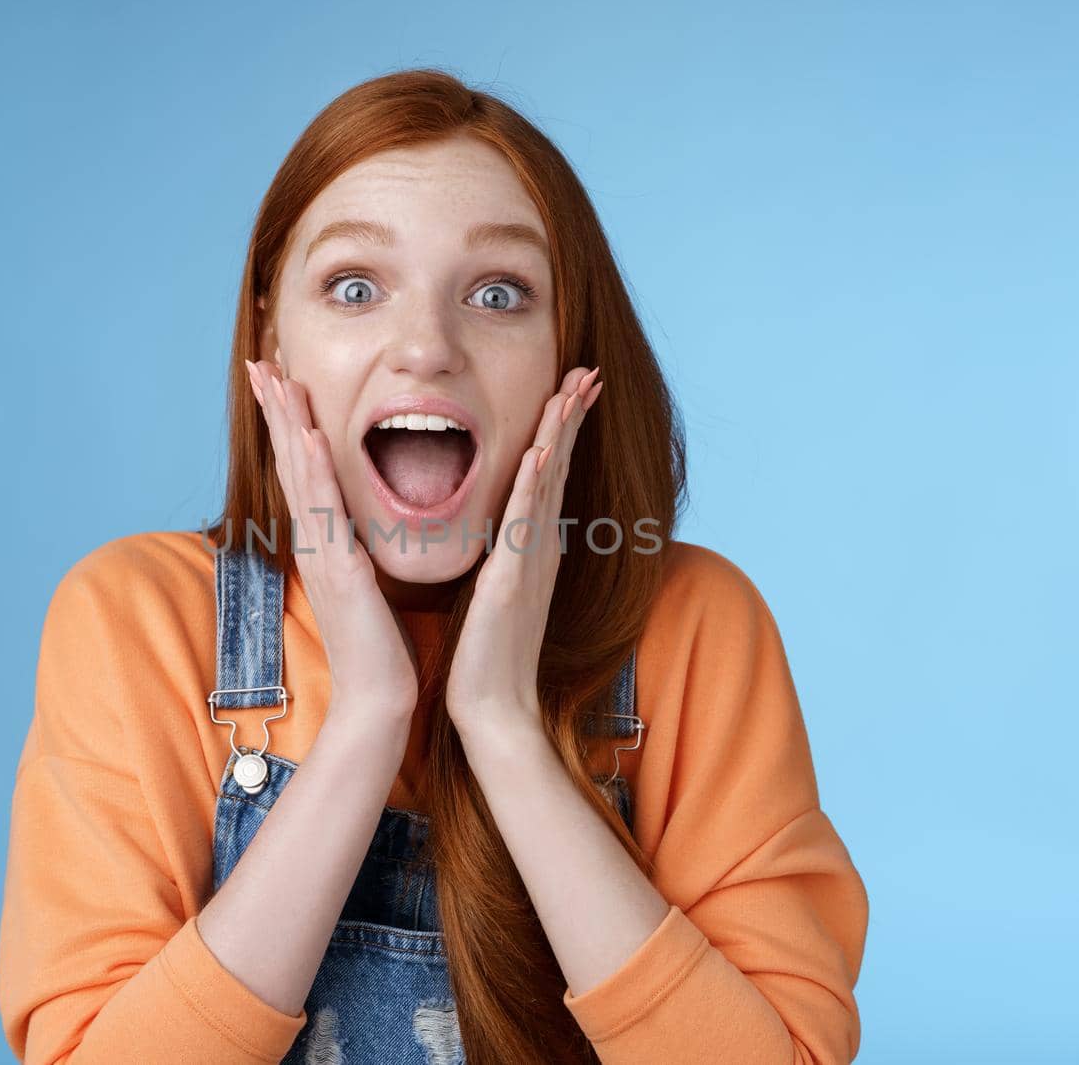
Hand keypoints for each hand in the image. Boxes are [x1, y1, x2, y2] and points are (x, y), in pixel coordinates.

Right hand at [245, 357, 420, 724]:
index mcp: (324, 540)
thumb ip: (351, 551)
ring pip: (299, 475)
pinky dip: (311, 470)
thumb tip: (348, 528)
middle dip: (276, 408)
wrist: (377, 695)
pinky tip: (304, 437)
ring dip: (286, 424)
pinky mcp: (338, 569)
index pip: (302, 468)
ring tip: (275, 379)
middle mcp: (315, 540)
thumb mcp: (362, 583)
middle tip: (260, 360)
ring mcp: (322, 552)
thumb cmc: (376, 644)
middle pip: (289, 460)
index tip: (280, 378)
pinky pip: (324, 511)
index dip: (289, 422)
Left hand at [444, 364, 603, 744]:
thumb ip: (508, 558)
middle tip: (590, 371)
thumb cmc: (488, 655)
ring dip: (560, 434)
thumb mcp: (500, 591)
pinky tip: (539, 451)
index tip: (573, 389)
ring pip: (547, 484)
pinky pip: (522, 523)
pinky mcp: (511, 579)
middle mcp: (539, 547)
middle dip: (573, 417)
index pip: (549, 476)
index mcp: (532, 548)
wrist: (493, 708)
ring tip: (573, 390)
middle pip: (558, 468)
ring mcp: (529, 561)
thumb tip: (510, 534)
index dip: (563, 430)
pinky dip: (532, 485)